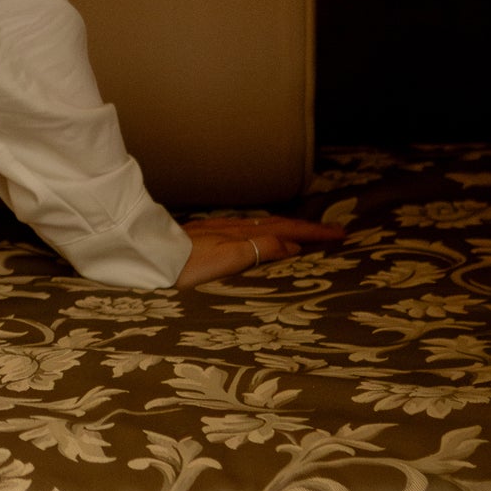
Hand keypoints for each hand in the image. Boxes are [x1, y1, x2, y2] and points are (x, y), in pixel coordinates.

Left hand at [175, 217, 345, 290]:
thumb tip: (293, 247)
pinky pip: (249, 229)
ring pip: (265, 225)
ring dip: (290, 229)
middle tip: (336, 232)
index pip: (288, 231)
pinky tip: (264, 236)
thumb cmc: (184, 266)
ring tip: (308, 234)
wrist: (149, 257)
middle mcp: (234, 228)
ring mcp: (221, 230)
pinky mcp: (208, 235)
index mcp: (243, 235)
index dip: (315, 234)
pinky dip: (267, 231)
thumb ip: (259, 250)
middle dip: (309, 228)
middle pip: (280, 224)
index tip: (341, 234)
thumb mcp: (226, 260)